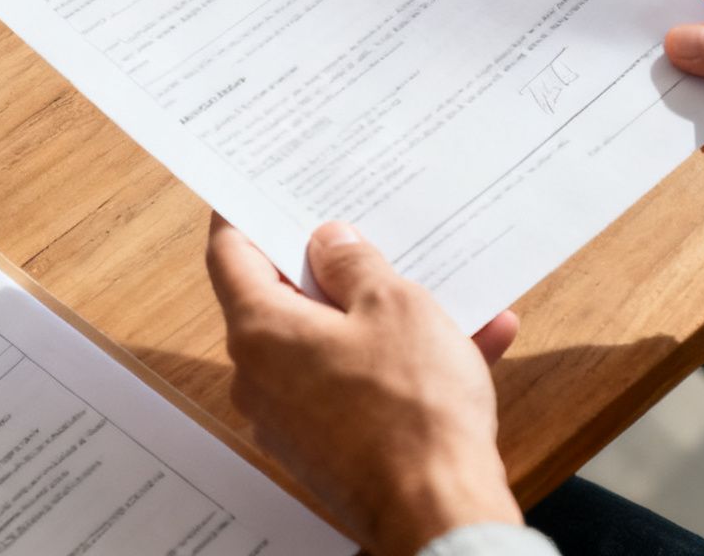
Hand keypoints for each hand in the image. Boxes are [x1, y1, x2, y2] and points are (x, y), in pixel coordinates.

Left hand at [207, 215, 522, 555]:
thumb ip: (354, 263)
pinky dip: (402, 362)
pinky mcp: (329, 446)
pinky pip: (360, 385)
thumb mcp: (394, 306)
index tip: (256, 190)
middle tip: (359, 229)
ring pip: (333, 343)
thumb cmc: (412, 410)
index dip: (243, 215)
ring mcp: (293, 416)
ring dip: (383, 315)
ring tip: (441, 286)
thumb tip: (330, 242)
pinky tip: (473, 340)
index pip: (229, 255)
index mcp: (261, 330)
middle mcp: (262, 376)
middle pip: (282, 299)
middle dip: (328, 265)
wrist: (439, 511)